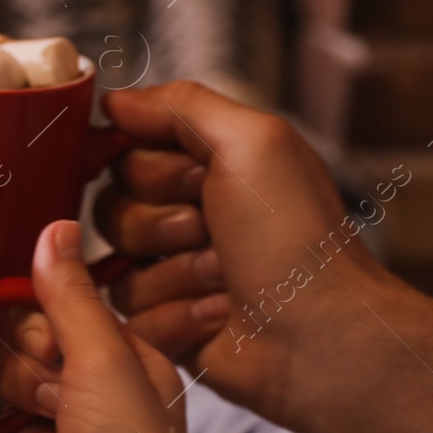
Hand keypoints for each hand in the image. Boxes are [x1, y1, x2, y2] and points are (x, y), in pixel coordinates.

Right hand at [0, 220, 185, 432]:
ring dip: (19, 420)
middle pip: (33, 357)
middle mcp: (102, 408)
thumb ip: (71, 296)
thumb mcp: (103, 360)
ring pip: (9, 403)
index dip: (48, 326)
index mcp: (133, 372)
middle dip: (32, 375)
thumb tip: (59, 226)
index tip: (49, 343)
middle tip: (52, 397)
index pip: (70, 319)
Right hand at [98, 81, 400, 424]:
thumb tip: (114, 99)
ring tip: (226, 279)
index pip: (125, 151)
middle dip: (160, 221)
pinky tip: (220, 317)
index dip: (142, 165)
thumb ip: (179, 105)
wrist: (321, 333)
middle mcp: (186, 215)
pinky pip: (130, 315)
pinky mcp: (166, 325)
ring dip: (175, 272)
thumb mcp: (251, 141)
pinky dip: (177, 316)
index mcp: (207, 166)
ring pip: (116, 264)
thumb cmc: (296, 236)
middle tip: (212, 229)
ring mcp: (174, 272)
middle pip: (110, 206)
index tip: (185, 176)